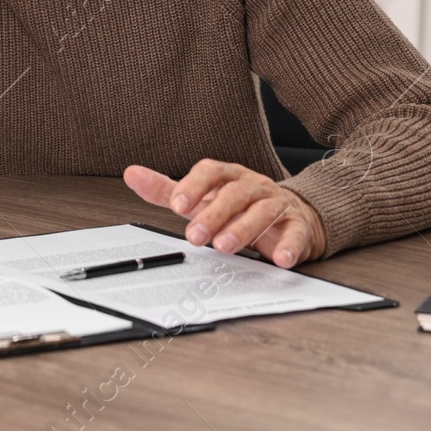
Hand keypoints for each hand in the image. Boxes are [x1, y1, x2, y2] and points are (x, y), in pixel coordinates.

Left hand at [124, 160, 327, 267]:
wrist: (291, 214)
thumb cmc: (237, 207)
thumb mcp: (201, 198)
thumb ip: (167, 189)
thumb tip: (132, 174)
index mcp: (229, 176)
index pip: (211, 171)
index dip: (193, 186)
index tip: (177, 206)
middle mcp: (254, 186)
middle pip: (236, 194)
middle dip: (214, 215)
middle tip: (195, 237)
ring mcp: (278, 204)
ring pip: (263, 211)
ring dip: (243, 229)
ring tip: (224, 247)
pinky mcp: (299, 225)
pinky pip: (296, 233)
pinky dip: (289, 246)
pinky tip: (279, 259)